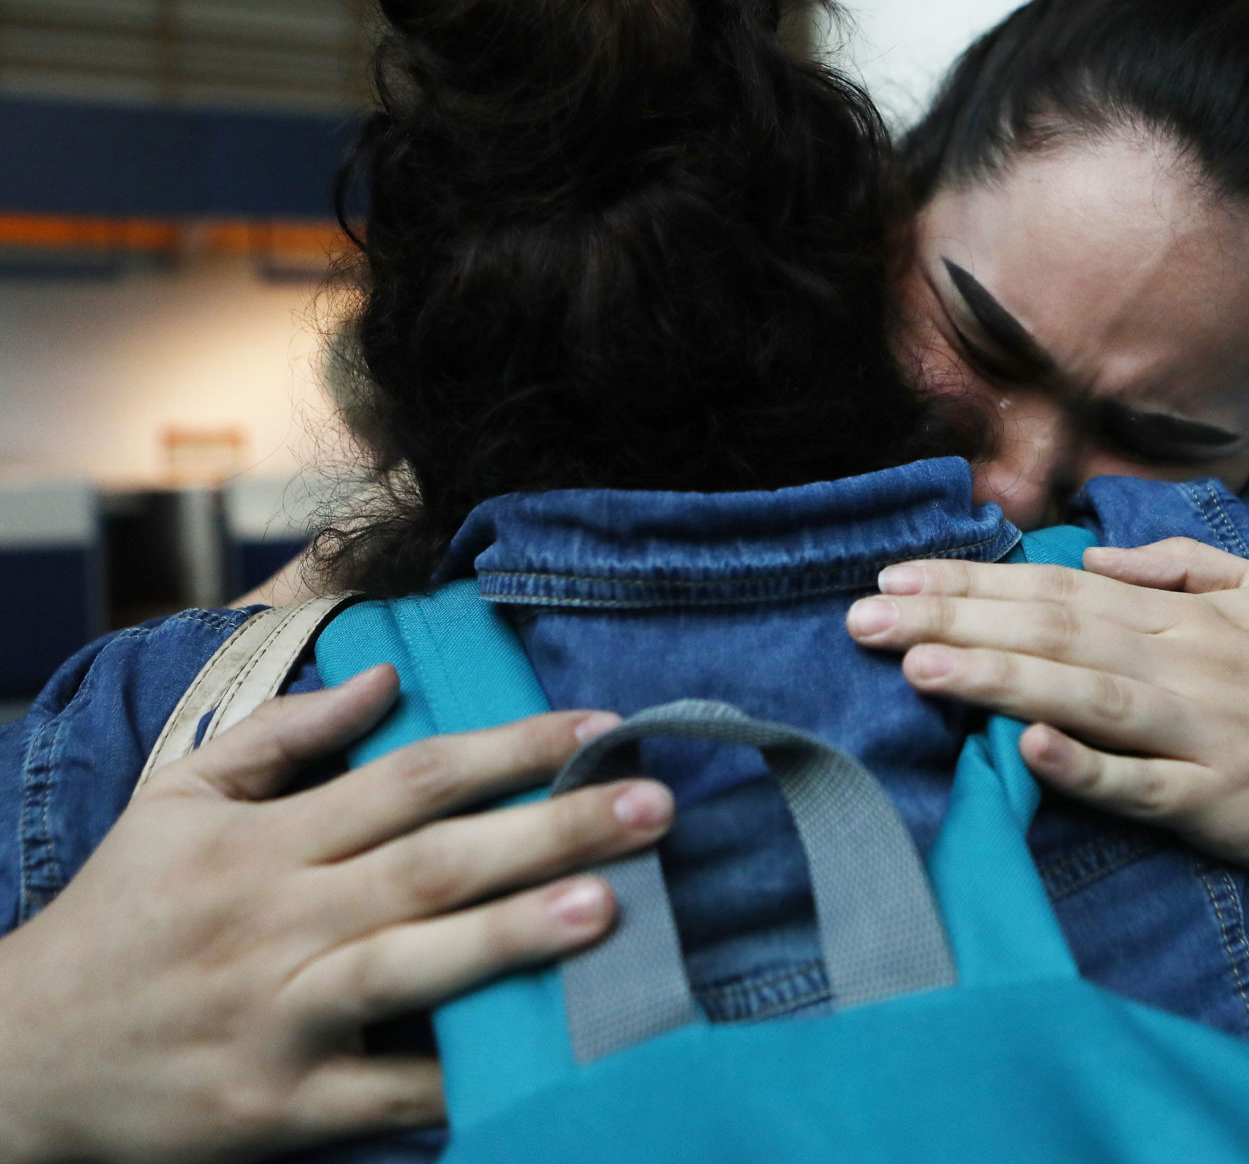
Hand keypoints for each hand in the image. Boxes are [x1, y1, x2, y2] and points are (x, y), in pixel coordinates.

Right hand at [0, 666, 672, 1163]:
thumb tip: (385, 677)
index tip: (601, 729)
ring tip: (606, 909)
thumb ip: (280, 735)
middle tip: (654, 806)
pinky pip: (386, 1089)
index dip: (511, 749)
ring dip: (512, 936)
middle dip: (550, 831)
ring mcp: (278, 1014)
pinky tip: (540, 1050)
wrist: (19, 1059)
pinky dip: (459, 1071)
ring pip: (410, 965)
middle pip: (432, 862)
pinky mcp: (280, 1104)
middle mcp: (274, 919)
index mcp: (261, 841)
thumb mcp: (174, 801)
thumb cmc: (121, 916)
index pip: (410, 777)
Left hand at [846, 537, 1248, 892]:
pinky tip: (1030, 752)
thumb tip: (1094, 550)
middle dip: (955, 620)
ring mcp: (1203, 733)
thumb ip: (1182, 565)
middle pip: (1055, 631)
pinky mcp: (1219, 802)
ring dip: (1001, 679)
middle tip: (861, 616)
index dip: (972, 580)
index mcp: (1187, 615)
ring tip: (918, 668)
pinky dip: (1088, 768)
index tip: (891, 577)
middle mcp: (1189, 663)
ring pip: (1088, 696)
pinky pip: (1144, 784)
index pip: (1059, 586)